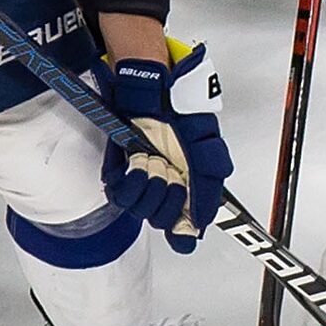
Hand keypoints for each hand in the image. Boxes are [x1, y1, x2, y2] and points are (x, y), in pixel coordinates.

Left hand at [99, 42, 231, 253]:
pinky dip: (130, 179)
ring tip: (154, 161)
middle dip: (168, 197)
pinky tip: (138, 162)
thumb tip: (200, 226)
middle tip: (171, 172)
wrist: (154, 94)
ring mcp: (140, 183)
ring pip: (139, 210)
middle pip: (160, 220)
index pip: (182, 230)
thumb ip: (207, 193)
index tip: (182, 227)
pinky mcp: (118, 174)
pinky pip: (119, 194)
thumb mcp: (207, 153)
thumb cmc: (182, 117)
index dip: (182, 231)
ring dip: (149, 184)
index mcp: (187, 189)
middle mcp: (163, 190)